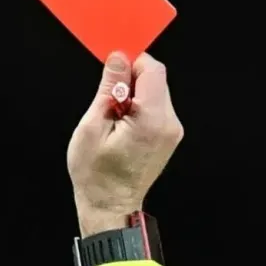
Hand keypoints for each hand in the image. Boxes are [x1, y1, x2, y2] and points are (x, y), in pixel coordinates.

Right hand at [67, 52, 183, 236]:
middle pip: (156, 78)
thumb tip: (118, 58)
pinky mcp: (169, 136)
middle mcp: (169, 124)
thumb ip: (109, 87)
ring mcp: (172, 131)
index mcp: (152, 120)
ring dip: (134, 96)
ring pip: (156, 91)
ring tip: (115, 120)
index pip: (152, 69)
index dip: (130, 64)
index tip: (112, 73)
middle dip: (131, 81)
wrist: (109, 207)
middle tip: (109, 103)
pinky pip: (156, 107)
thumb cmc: (97, 176)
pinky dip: (139, 108)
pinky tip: (124, 127)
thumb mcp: (93, 126)